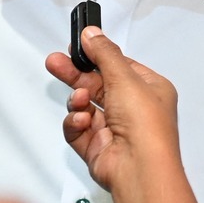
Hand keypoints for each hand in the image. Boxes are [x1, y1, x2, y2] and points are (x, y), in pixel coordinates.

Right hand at [47, 28, 203, 202]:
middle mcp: (133, 109)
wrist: (139, 168)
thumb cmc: (146, 126)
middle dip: (75, 75)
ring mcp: (114, 129)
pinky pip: (78, 128)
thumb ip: (104, 53)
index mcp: (148, 89)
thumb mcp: (125, 77)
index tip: (76, 48)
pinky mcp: (97, 147)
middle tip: (55, 63)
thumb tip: (92, 34)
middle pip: (96, 84)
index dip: (96, 56)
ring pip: (84, 106)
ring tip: (79, 101)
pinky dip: (76, 123)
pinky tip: (81, 121)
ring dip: (78, 101)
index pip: (118, 66)